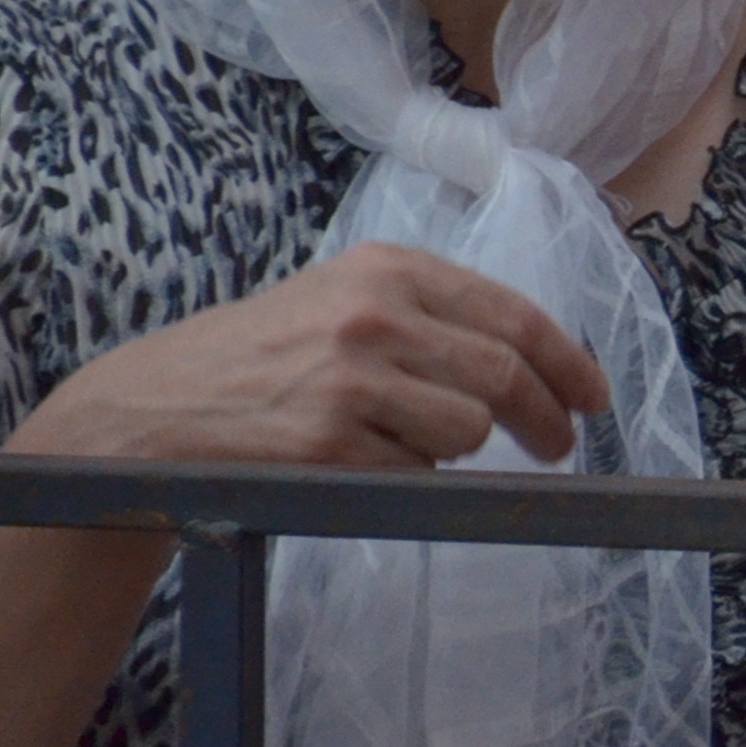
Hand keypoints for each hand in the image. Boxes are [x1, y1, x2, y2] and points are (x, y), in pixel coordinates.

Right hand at [12, 244, 605, 471]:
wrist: (151, 408)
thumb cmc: (260, 356)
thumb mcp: (340, 298)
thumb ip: (432, 314)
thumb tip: (537, 360)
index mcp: (388, 268)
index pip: (515, 314)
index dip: (569, 361)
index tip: (594, 397)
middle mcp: (374, 314)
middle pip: (506, 376)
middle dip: (546, 419)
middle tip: (558, 446)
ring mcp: (350, 379)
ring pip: (467, 430)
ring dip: (456, 451)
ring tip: (403, 443)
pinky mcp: (326, 442)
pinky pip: (414, 474)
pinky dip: (407, 478)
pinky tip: (362, 464)